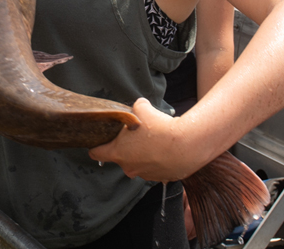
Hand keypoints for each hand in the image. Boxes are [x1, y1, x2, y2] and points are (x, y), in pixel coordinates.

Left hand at [89, 98, 207, 181]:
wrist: (186, 144)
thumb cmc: (160, 127)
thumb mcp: (143, 109)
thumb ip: (135, 108)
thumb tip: (139, 105)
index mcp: (118, 153)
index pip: (97, 153)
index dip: (96, 147)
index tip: (98, 143)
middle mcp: (129, 167)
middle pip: (121, 157)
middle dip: (127, 147)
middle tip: (138, 135)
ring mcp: (145, 175)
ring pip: (140, 163)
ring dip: (145, 154)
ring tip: (157, 141)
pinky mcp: (162, 178)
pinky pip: (157, 168)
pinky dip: (160, 160)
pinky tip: (168, 149)